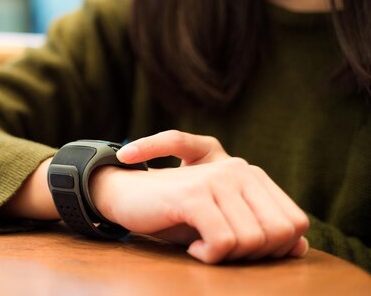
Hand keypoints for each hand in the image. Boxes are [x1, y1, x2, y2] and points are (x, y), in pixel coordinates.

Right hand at [89, 130, 308, 263]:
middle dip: (252, 256)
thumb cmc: (175, 213)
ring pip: (252, 240)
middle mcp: (240, 169)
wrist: (125, 194)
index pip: (294, 222)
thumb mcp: (223, 221)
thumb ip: (261, 229)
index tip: (241, 249)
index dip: (275, 248)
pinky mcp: (194, 193)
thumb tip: (301, 247)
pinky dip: (210, 256)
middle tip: (221, 252)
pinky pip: (224, 241)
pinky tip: (193, 250)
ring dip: (227, 258)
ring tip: (204, 248)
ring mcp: (217, 178)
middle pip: (278, 234)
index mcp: (251, 174)